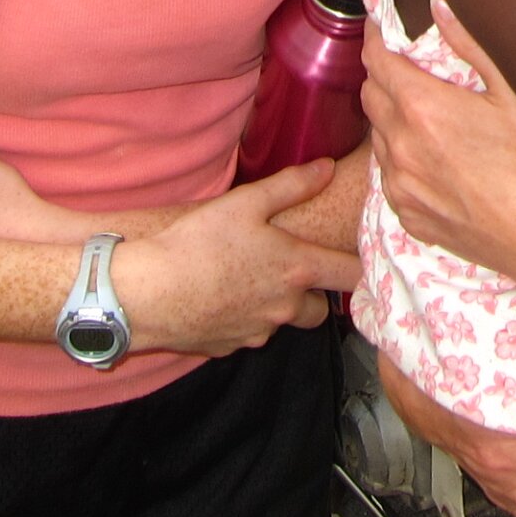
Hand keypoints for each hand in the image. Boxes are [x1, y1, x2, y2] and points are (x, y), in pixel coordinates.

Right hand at [112, 160, 360, 356]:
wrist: (147, 294)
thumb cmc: (198, 243)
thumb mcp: (246, 202)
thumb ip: (293, 185)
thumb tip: (328, 169)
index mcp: (297, 269)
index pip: (352, 276)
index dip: (364, 268)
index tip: (368, 262)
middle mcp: (286, 308)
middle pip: (321, 311)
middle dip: (316, 294)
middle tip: (296, 269)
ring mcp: (257, 332)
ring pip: (283, 322)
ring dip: (279, 306)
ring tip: (251, 279)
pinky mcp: (229, 347)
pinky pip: (248, 332)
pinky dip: (243, 318)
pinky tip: (221, 296)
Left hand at [362, 2, 515, 280]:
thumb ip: (471, 45)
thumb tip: (438, 7)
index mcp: (423, 108)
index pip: (376, 60)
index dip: (376, 38)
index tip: (383, 28)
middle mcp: (401, 147)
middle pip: (371, 95)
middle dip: (384, 76)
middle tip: (412, 69)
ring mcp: (401, 187)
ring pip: (379, 137)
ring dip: (393, 119)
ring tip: (429, 117)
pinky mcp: (409, 216)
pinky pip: (390, 177)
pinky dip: (403, 160)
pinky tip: (436, 159)